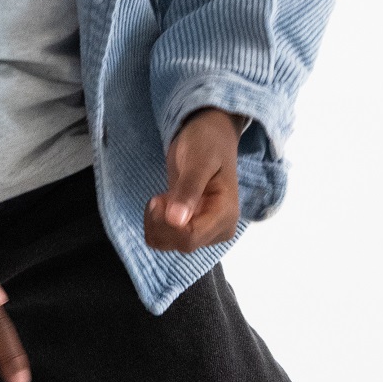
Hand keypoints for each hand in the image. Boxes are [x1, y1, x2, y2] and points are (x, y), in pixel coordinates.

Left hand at [144, 108, 246, 252]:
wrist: (209, 137)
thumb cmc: (207, 143)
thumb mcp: (199, 160)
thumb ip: (189, 189)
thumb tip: (177, 220)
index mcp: (226, 215)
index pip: (191, 237)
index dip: (167, 224)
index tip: (158, 199)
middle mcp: (218, 229)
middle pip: (181, 244)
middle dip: (161, 222)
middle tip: (159, 196)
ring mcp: (205, 231)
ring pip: (170, 244)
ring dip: (156, 223)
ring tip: (163, 197)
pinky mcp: (192, 229)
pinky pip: (166, 239)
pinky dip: (156, 224)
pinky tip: (164, 203)